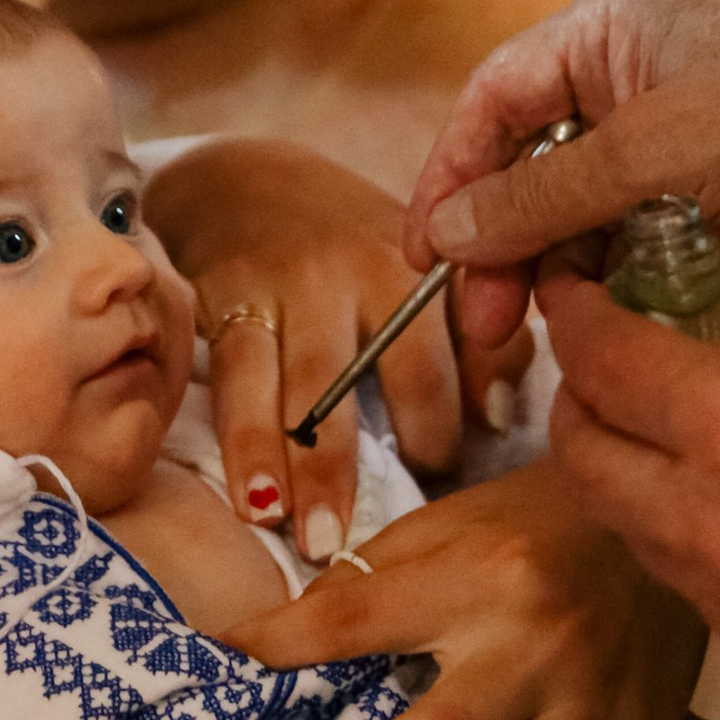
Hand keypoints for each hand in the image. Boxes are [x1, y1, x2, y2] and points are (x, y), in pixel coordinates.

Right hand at [145, 138, 530, 546]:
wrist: (245, 185)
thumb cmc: (353, 251)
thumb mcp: (421, 275)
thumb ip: (476, 339)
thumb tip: (501, 418)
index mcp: (408, 270)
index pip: (442, 356)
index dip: (450, 424)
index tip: (447, 479)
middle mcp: (346, 275)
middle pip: (371, 370)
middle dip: (378, 450)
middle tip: (368, 533)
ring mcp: (278, 290)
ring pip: (292, 383)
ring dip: (301, 464)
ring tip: (305, 534)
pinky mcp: (218, 303)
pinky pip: (228, 381)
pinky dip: (238, 442)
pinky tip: (247, 500)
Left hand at [213, 464, 704, 719]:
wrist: (672, 512)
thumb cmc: (533, 525)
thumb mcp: (443, 529)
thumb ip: (365, 592)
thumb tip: (261, 652)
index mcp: (478, 573)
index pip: (354, 618)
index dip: (276, 651)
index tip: (219, 677)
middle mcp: (537, 639)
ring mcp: (598, 698)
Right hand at [406, 0, 719, 349]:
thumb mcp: (653, 158)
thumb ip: (543, 199)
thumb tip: (446, 236)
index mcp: (607, 32)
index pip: (493, 99)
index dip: (449, 174)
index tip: (426, 254)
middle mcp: (623, 80)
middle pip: (521, 165)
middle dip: (496, 242)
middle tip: (484, 321)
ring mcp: (659, 146)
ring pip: (566, 216)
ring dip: (543, 272)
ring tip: (529, 335)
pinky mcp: (692, 204)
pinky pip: (616, 246)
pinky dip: (595, 285)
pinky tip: (585, 326)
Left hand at [543, 268, 719, 719]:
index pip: (602, 358)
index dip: (575, 308)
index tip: (576, 281)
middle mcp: (711, 523)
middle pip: (579, 449)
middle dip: (584, 385)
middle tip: (621, 341)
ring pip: (619, 518)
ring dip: (622, 457)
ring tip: (677, 409)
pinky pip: (677, 570)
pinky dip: (672, 516)